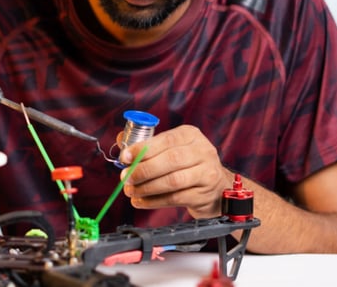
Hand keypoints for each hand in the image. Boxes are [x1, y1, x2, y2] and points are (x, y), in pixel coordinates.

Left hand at [119, 125, 233, 218]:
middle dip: (144, 169)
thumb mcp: (172, 148)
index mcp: (191, 135)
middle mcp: (202, 151)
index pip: (166, 139)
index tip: (125, 157)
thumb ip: (148, 144)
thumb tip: (121, 140)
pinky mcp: (203, 195)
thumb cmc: (188, 165)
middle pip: (171, 160)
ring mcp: (206, 173)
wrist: (216, 188)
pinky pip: (175, 199)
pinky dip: (154, 201)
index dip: (143, 148)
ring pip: (173, 181)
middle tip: (126, 177)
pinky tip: (141, 201)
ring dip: (147, 187)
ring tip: (131, 191)